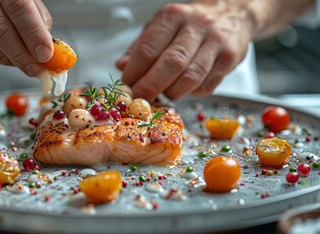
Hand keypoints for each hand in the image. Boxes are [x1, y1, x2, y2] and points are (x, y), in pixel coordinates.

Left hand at [116, 1, 255, 101]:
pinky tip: (185, 89)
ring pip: (190, 78)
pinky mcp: (230, 58)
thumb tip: (121, 67)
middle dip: (151, 88)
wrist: (232, 12)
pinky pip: (207, 85)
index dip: (134, 73)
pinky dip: (192, 93)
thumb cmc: (191, 23)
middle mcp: (196, 26)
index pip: (148, 49)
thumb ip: (140, 47)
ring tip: (163, 96)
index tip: (126, 89)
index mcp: (173, 16)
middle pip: (170, 64)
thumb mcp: (161, 25)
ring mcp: (215, 42)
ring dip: (172, 93)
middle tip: (140, 101)